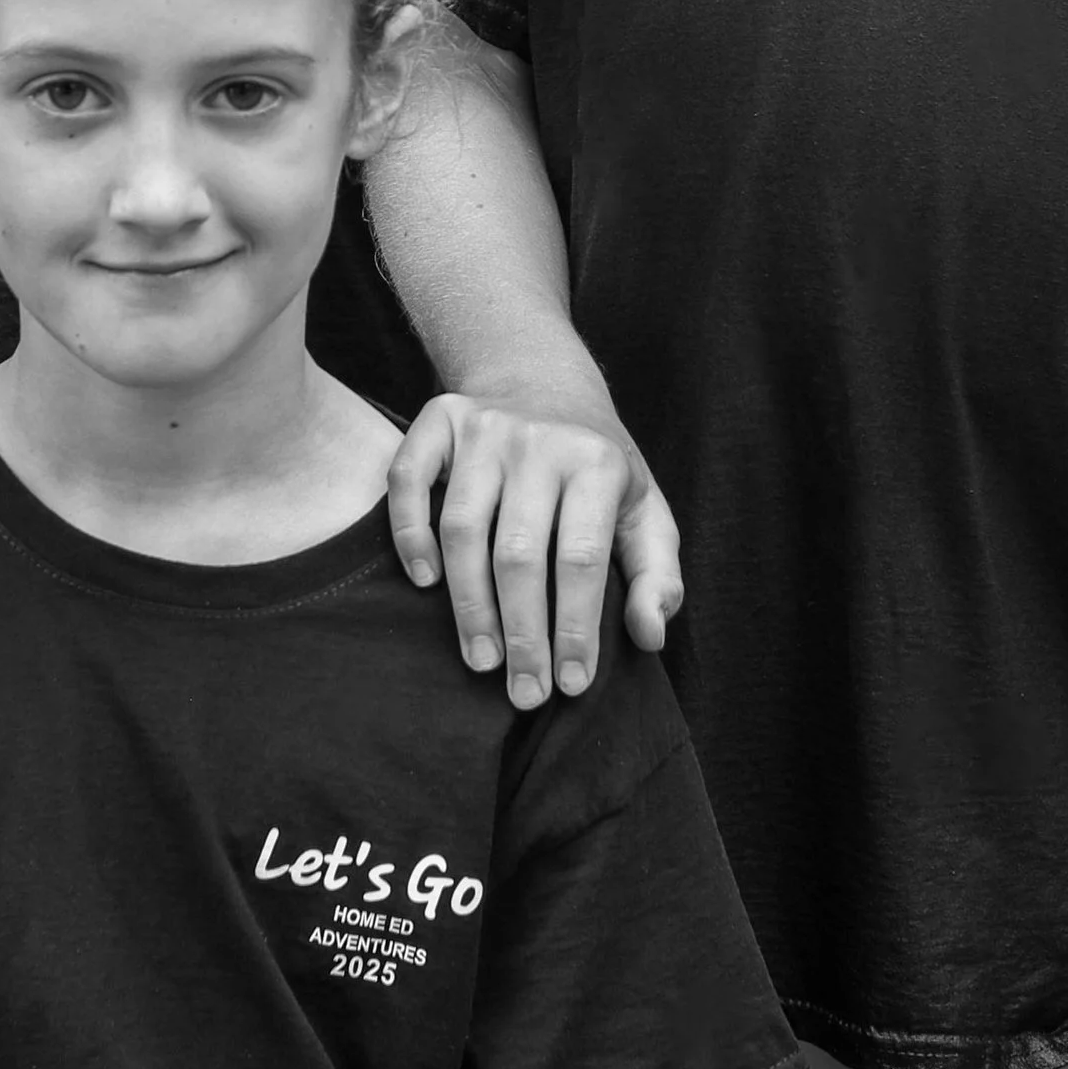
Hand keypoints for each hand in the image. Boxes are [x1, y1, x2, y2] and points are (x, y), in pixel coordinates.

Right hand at [387, 383, 682, 703]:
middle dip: (521, 633)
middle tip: (523, 692)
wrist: (543, 376)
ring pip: (463, 527)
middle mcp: (539, 441)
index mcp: (598, 463)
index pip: (582, 559)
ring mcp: (483, 429)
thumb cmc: (597, 463)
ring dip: (468, 603)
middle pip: (520, 553)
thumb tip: (650, 636)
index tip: (569, 684)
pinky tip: (425, 581)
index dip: (575, 628)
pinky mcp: (438, 421)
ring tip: (480, 660)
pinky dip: (410, 533)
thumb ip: (658, 574)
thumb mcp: (644, 509)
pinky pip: (409, 480)